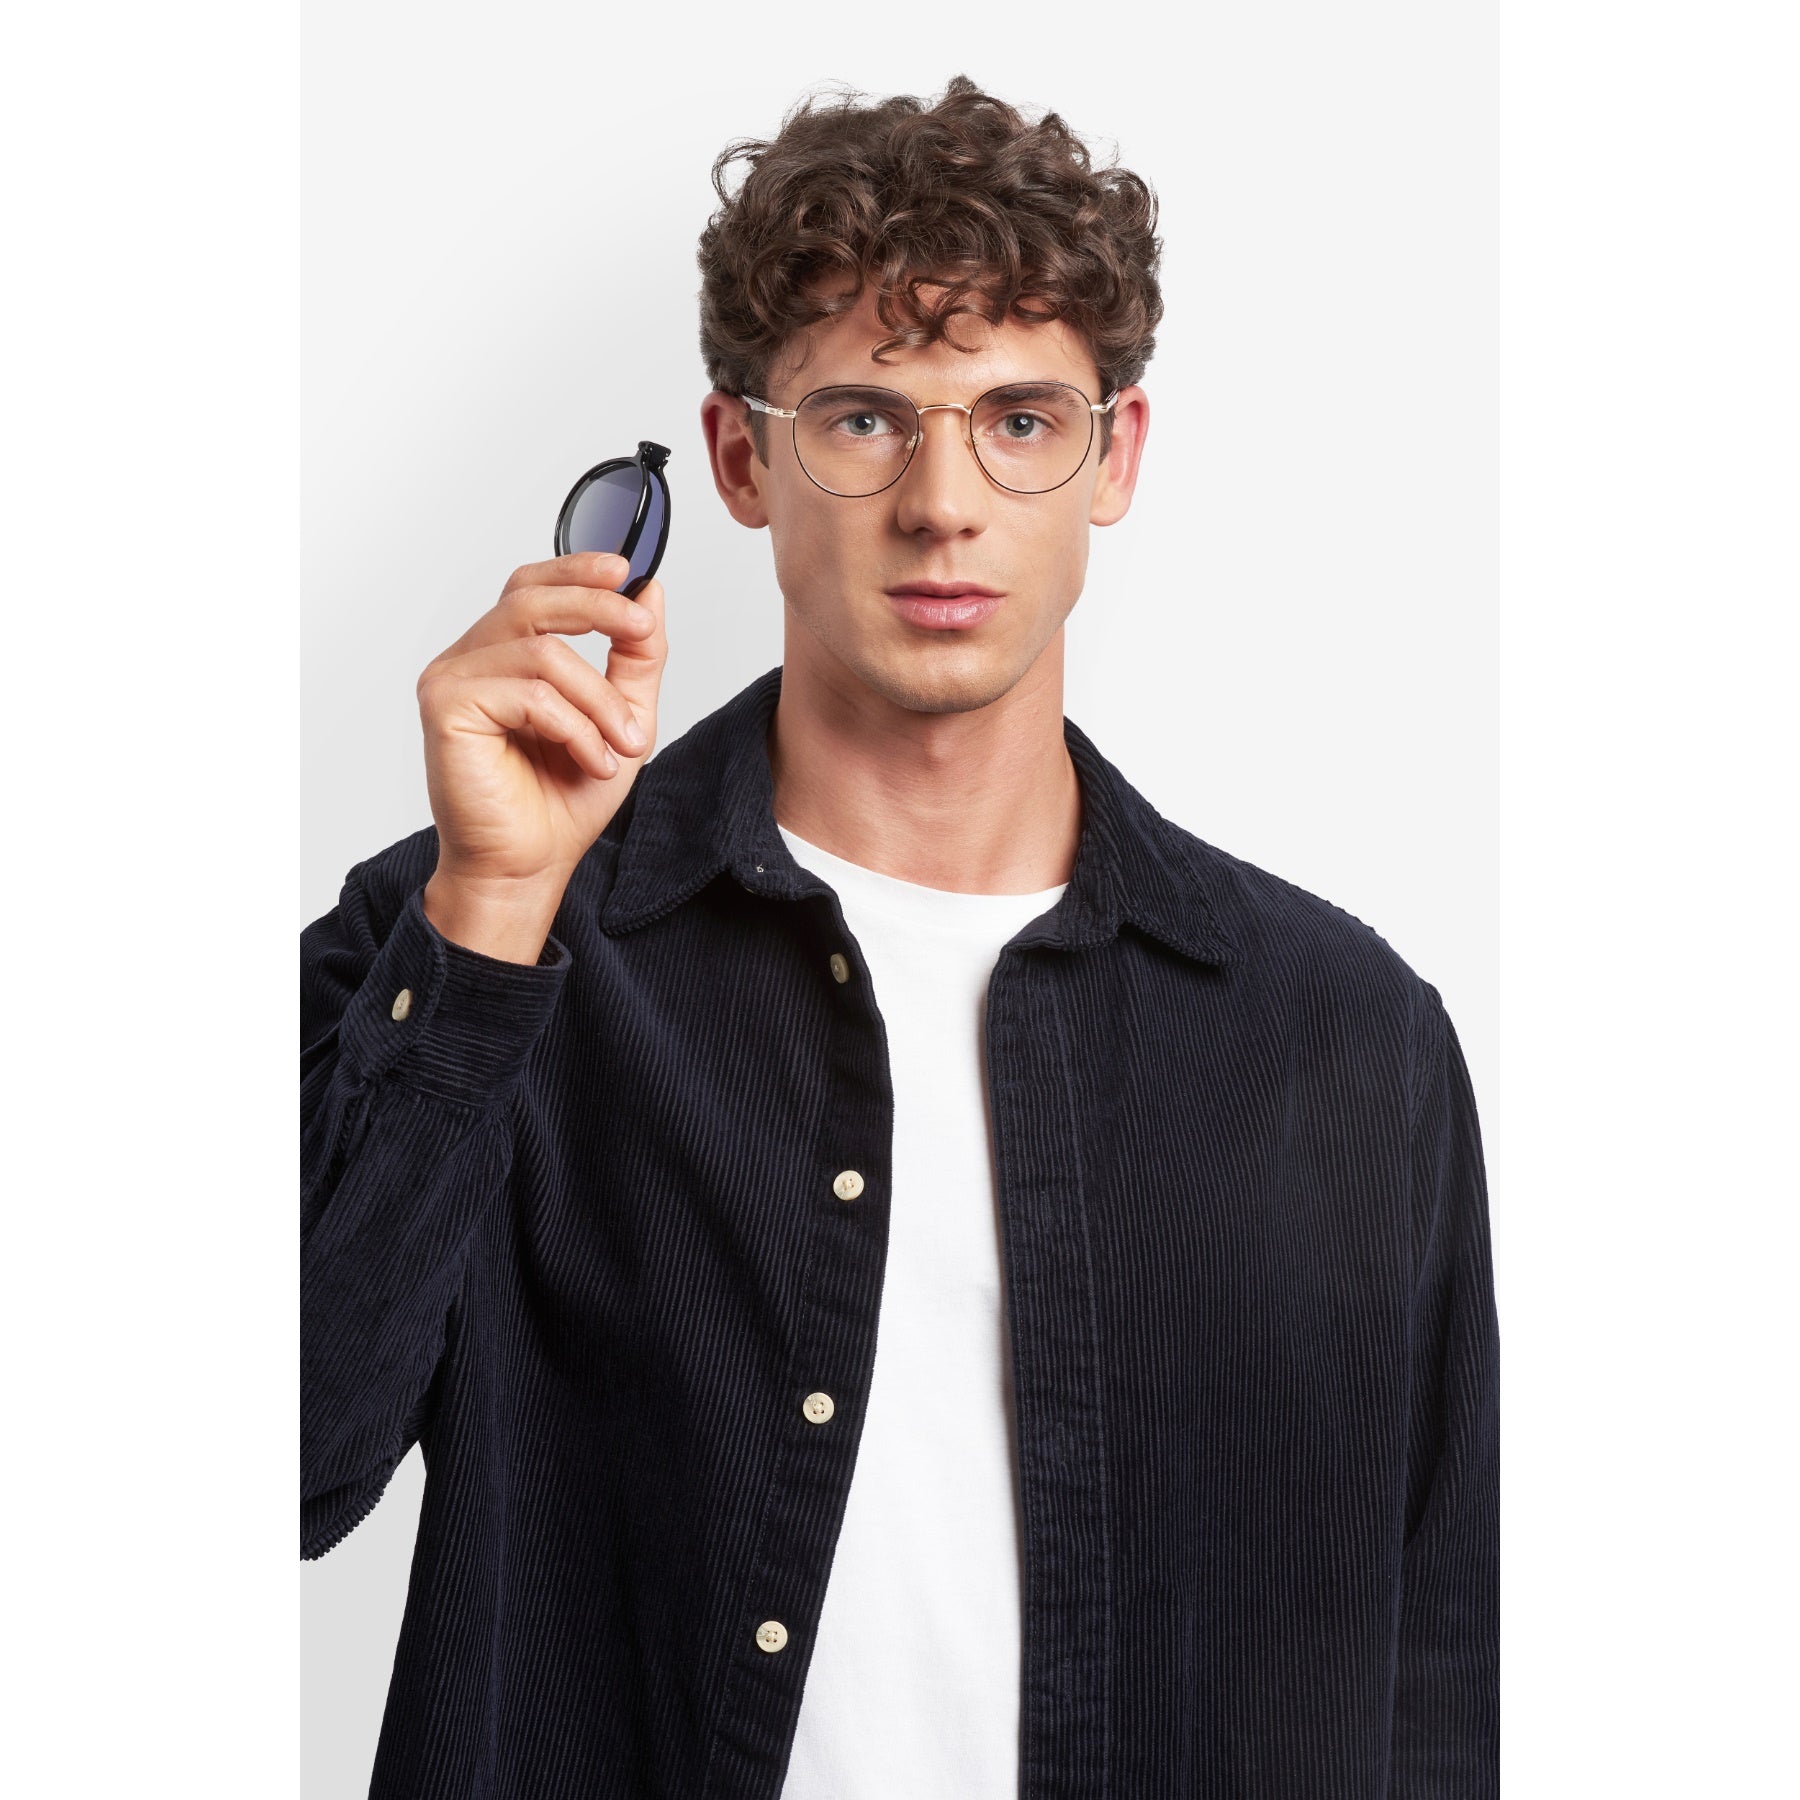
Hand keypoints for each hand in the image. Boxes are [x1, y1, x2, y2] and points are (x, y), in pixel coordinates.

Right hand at [415, 552, 666, 944]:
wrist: (528, 866)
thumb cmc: (562, 801)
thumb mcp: (622, 717)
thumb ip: (635, 657)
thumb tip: (651, 593)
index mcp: (502, 653)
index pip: (532, 585)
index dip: (577, 568)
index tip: (628, 571)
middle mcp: (470, 659)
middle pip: (531, 598)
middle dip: (598, 608)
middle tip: (642, 630)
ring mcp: (451, 680)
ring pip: (542, 651)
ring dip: (598, 699)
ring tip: (624, 744)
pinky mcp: (446, 708)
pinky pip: (528, 692)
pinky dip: (575, 726)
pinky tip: (592, 760)